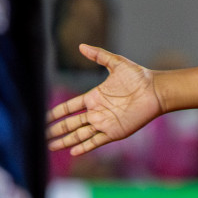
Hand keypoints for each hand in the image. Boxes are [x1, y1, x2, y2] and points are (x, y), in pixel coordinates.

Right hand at [47, 44, 164, 155]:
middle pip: (71, 123)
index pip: (70, 107)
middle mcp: (96, 112)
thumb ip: (98, 56)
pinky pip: (96, 141)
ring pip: (80, 134)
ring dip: (66, 141)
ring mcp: (104, 123)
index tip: (44, 118)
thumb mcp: (116, 63)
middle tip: (42, 136)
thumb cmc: (138, 76)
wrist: (156, 90)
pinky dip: (84, 147)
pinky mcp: (114, 132)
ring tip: (51, 147)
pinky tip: (73, 152)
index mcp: (94, 97)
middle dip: (57, 129)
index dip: (57, 112)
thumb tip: (81, 46)